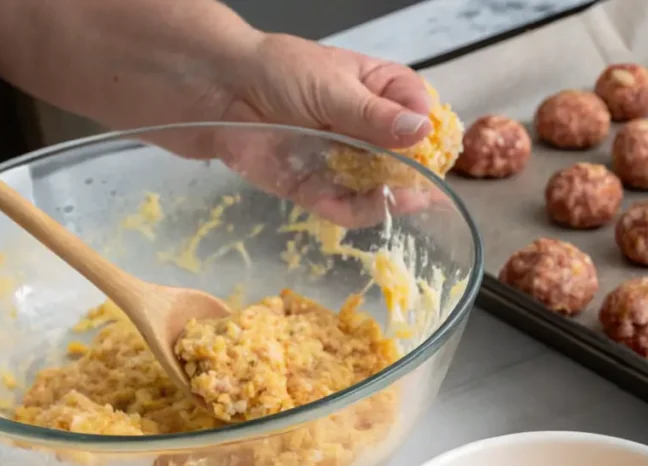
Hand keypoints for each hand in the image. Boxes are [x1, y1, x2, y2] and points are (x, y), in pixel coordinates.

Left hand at [144, 34, 443, 227]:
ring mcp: (343, 161)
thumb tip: (421, 131)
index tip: (431, 143)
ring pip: (379, 188)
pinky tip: (370, 207)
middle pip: (404, 157)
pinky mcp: (316, 188)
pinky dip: (356, 211)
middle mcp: (366, 129)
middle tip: (425, 186)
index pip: (418, 111)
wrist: (217, 91)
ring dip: (392, 198)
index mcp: (378, 91)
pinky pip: (343, 207)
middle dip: (415, 173)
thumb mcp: (332, 87)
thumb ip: (374, 115)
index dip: (427, 129)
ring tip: (404, 201)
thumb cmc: (276, 72)